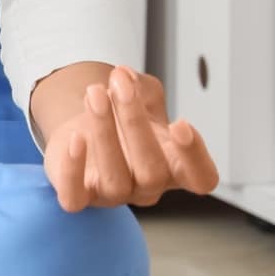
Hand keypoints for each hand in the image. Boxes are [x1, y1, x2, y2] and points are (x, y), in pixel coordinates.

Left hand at [43, 65, 219, 212]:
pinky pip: (75, 198)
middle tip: (120, 85)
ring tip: (94, 94)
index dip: (195, 157)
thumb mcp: (142, 98)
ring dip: (104, 133)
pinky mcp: (80, 197)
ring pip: (115, 181)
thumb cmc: (124, 121)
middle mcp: (147, 187)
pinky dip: (73, 170)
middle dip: (135, 123)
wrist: (84, 130)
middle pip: (152, 173)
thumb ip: (141, 87)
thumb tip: (125, 76)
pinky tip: (73, 137)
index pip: (201, 178)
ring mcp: (114, 195)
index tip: (180, 123)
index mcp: (175, 167)